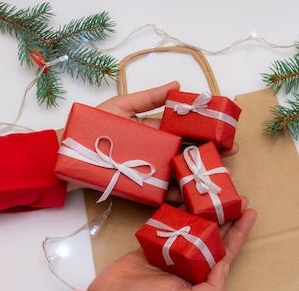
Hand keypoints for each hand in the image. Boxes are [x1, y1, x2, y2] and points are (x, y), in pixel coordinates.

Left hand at [62, 81, 238, 195]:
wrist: (69, 153)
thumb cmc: (93, 127)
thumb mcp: (121, 106)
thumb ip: (149, 98)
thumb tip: (177, 86)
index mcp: (155, 131)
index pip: (185, 130)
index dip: (205, 130)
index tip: (224, 131)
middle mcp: (156, 151)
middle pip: (188, 153)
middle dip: (210, 154)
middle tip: (229, 155)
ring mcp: (151, 170)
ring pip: (180, 173)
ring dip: (198, 176)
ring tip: (216, 176)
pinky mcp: (142, 188)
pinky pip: (164, 192)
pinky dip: (178, 195)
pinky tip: (192, 196)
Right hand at [85, 202, 256, 290]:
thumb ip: (212, 288)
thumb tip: (226, 264)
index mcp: (200, 277)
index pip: (226, 251)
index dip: (239, 232)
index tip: (250, 212)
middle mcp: (190, 262)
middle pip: (213, 234)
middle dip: (226, 215)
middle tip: (236, 195)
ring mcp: (172, 250)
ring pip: (193, 225)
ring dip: (204, 209)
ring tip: (213, 190)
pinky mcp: (154, 241)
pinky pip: (169, 221)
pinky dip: (177, 209)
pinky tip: (187, 196)